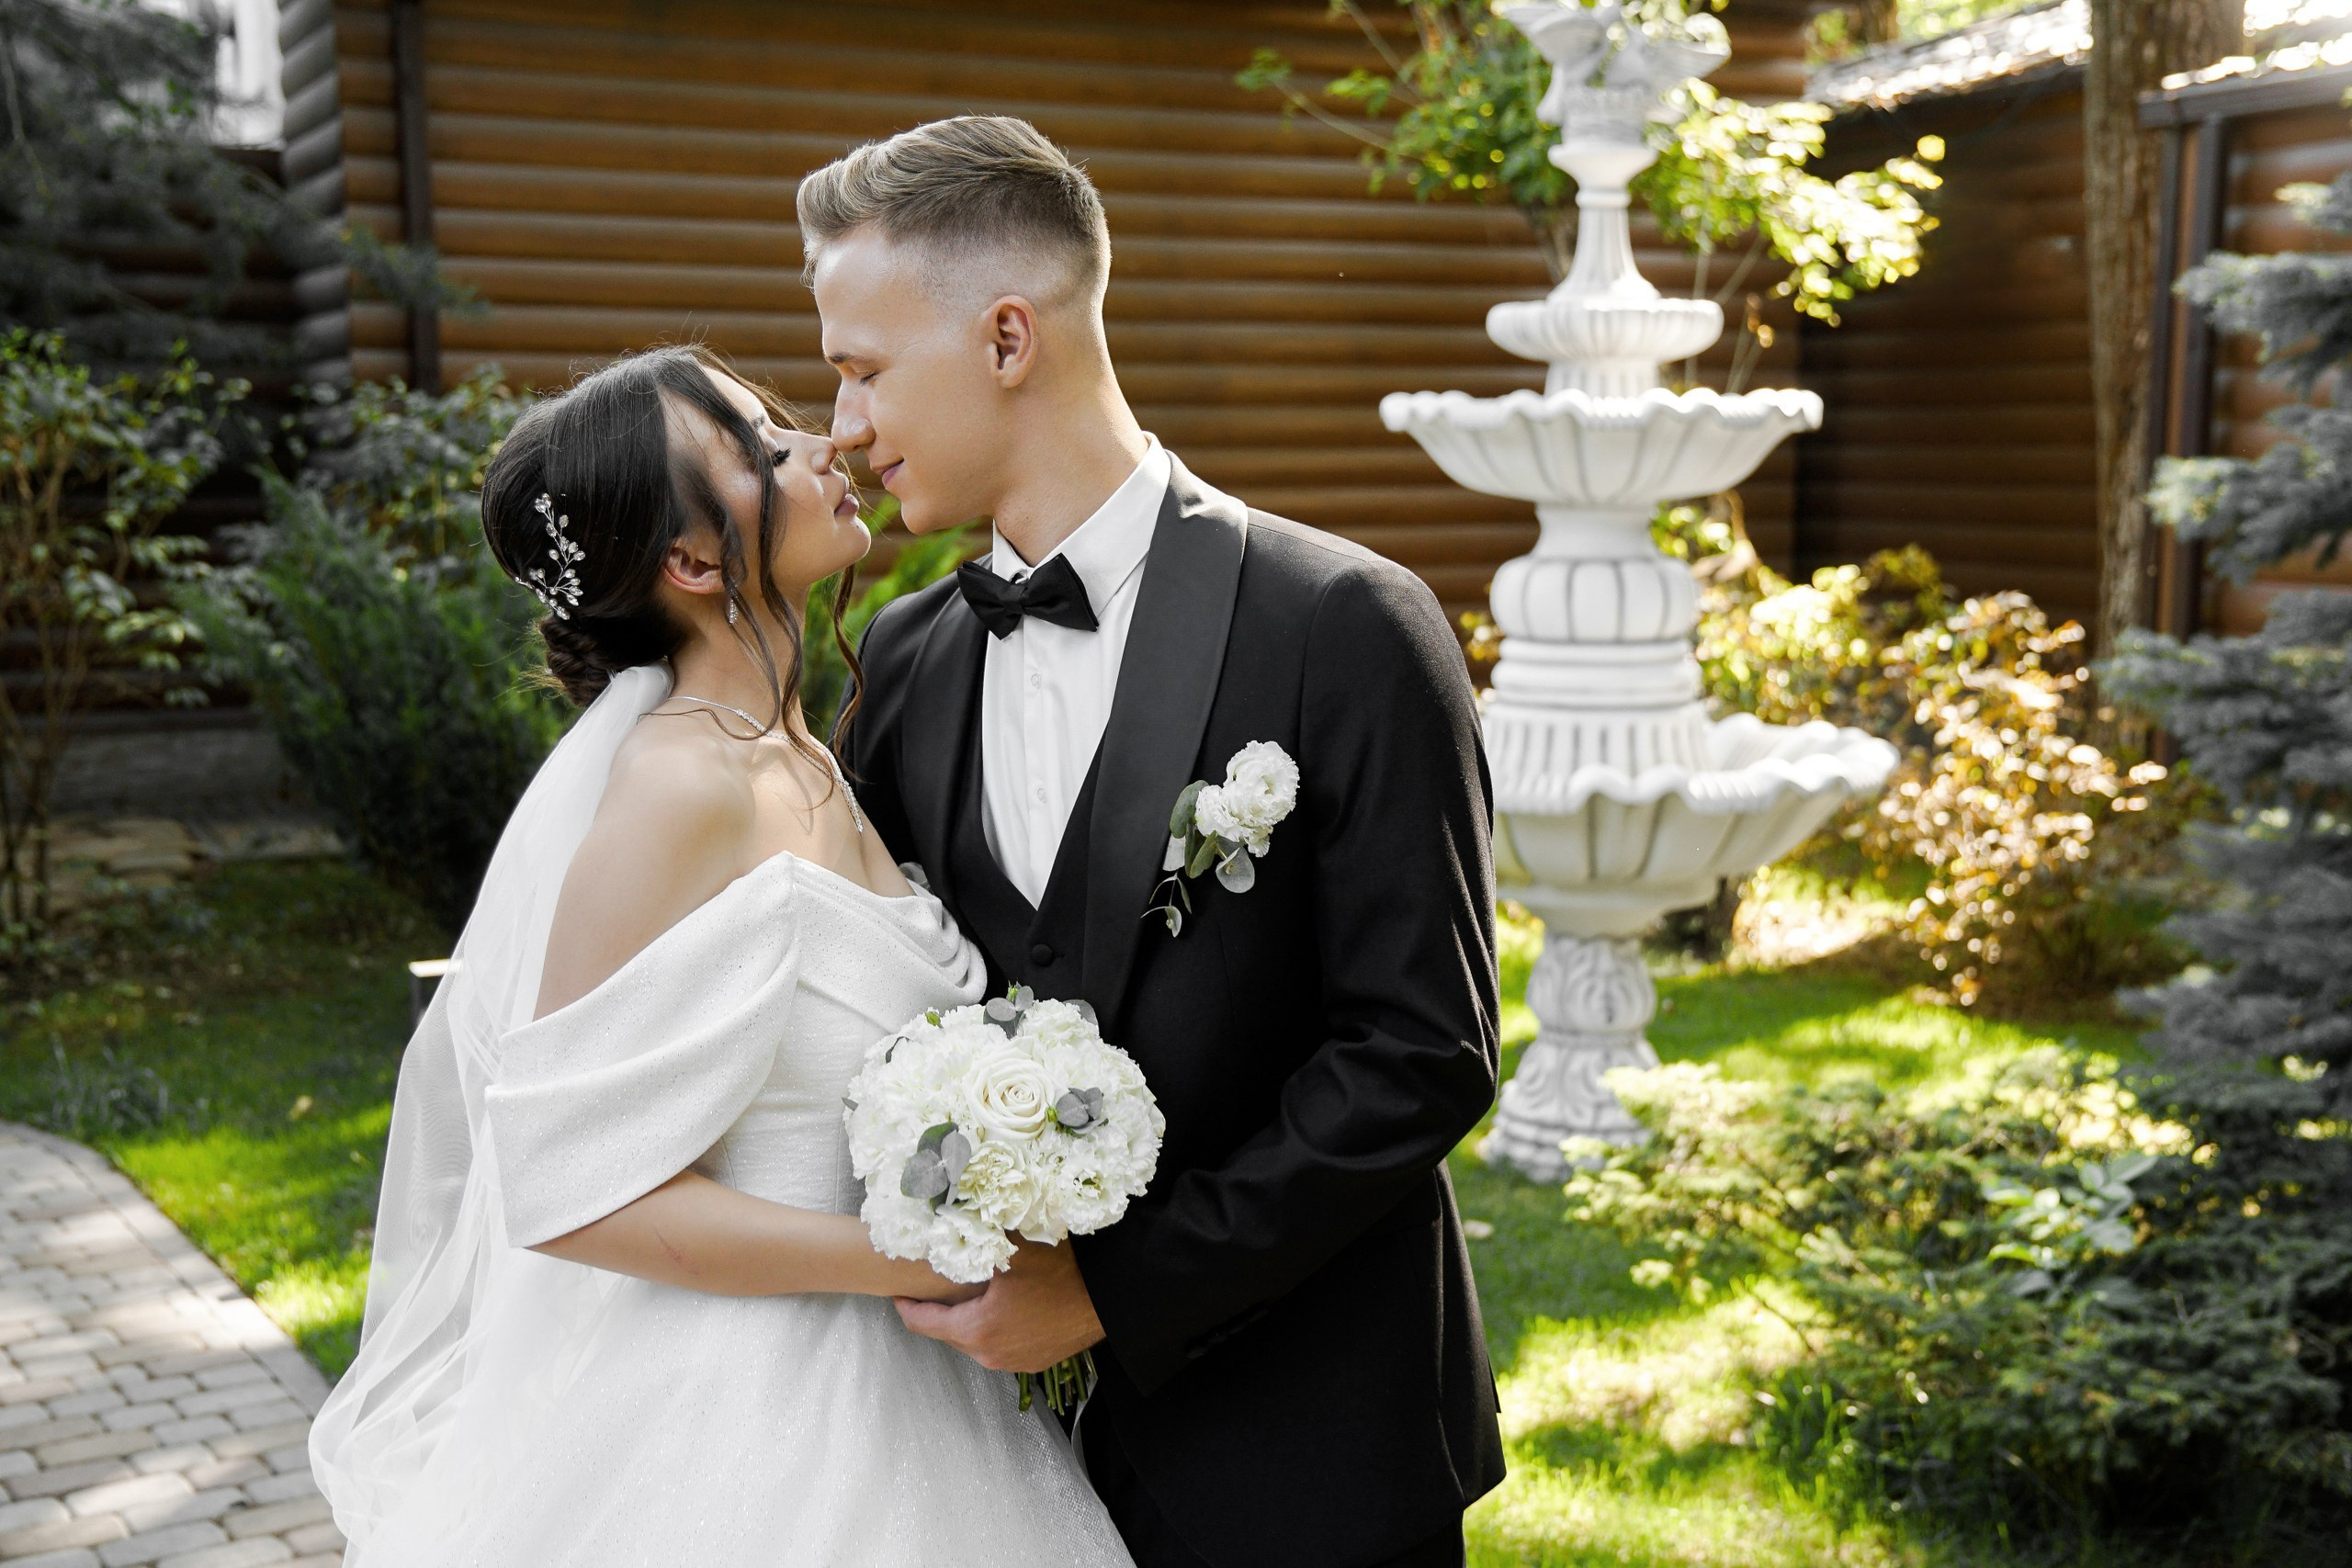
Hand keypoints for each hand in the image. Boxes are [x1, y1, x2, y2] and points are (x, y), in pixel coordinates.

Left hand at [895, 1239, 1103, 1373]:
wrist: (1110, 1301)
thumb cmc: (1061, 1274)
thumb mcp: (1011, 1247)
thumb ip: (974, 1230)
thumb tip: (942, 1208)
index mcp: (976, 1330)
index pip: (923, 1324)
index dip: (906, 1305)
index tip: (896, 1292)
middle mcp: (989, 1355)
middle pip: (948, 1333)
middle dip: (938, 1310)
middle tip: (933, 1285)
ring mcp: (1013, 1362)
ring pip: (975, 1340)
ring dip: (968, 1319)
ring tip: (969, 1292)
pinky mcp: (1033, 1362)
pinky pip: (1000, 1345)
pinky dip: (993, 1328)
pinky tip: (1003, 1305)